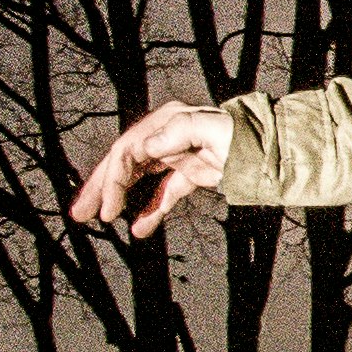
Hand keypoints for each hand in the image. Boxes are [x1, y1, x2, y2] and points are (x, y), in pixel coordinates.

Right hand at [67, 101, 230, 235]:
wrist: (271, 151)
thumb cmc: (245, 136)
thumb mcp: (213, 129)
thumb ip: (179, 131)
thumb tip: (147, 146)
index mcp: (167, 122)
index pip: (127, 152)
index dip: (113, 181)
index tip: (109, 210)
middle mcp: (166, 136)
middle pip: (124, 163)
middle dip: (101, 189)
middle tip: (80, 213)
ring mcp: (176, 155)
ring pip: (137, 178)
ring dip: (118, 199)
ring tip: (100, 220)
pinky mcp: (188, 173)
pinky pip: (162, 192)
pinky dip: (150, 210)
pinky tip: (140, 229)